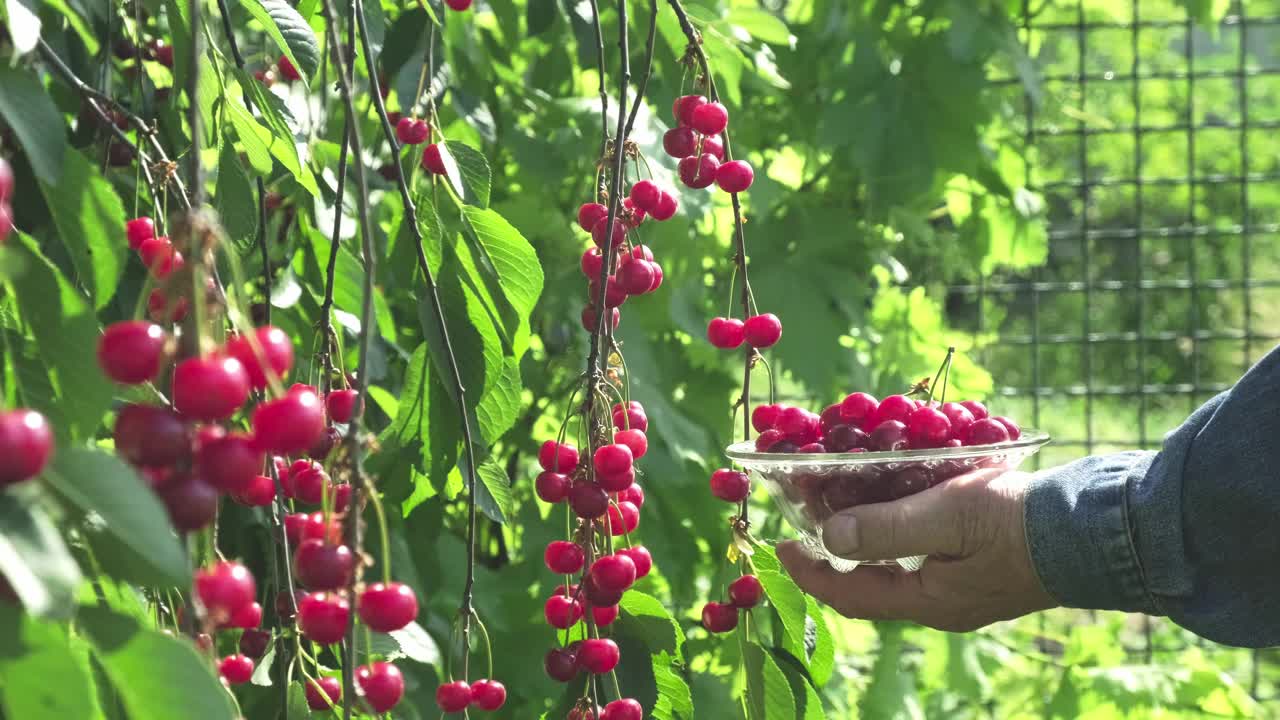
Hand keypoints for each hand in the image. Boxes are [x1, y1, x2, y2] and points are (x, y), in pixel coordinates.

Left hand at [777, 468, 1056, 630]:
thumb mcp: (948, 517)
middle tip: (806, 517)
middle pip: (870, 582)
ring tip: (843, 500)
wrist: (1102, 531)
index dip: (809, 573)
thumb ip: (887, 528)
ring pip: (898, 567)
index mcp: (930, 602)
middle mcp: (943, 603)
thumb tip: (828, 538)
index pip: (849, 595)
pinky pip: (926, 553)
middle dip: (833, 552)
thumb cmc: (1022, 523)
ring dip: (867, 537)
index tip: (779, 545)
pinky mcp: (985, 565)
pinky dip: (900, 529)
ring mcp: (966, 587)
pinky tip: (899, 498)